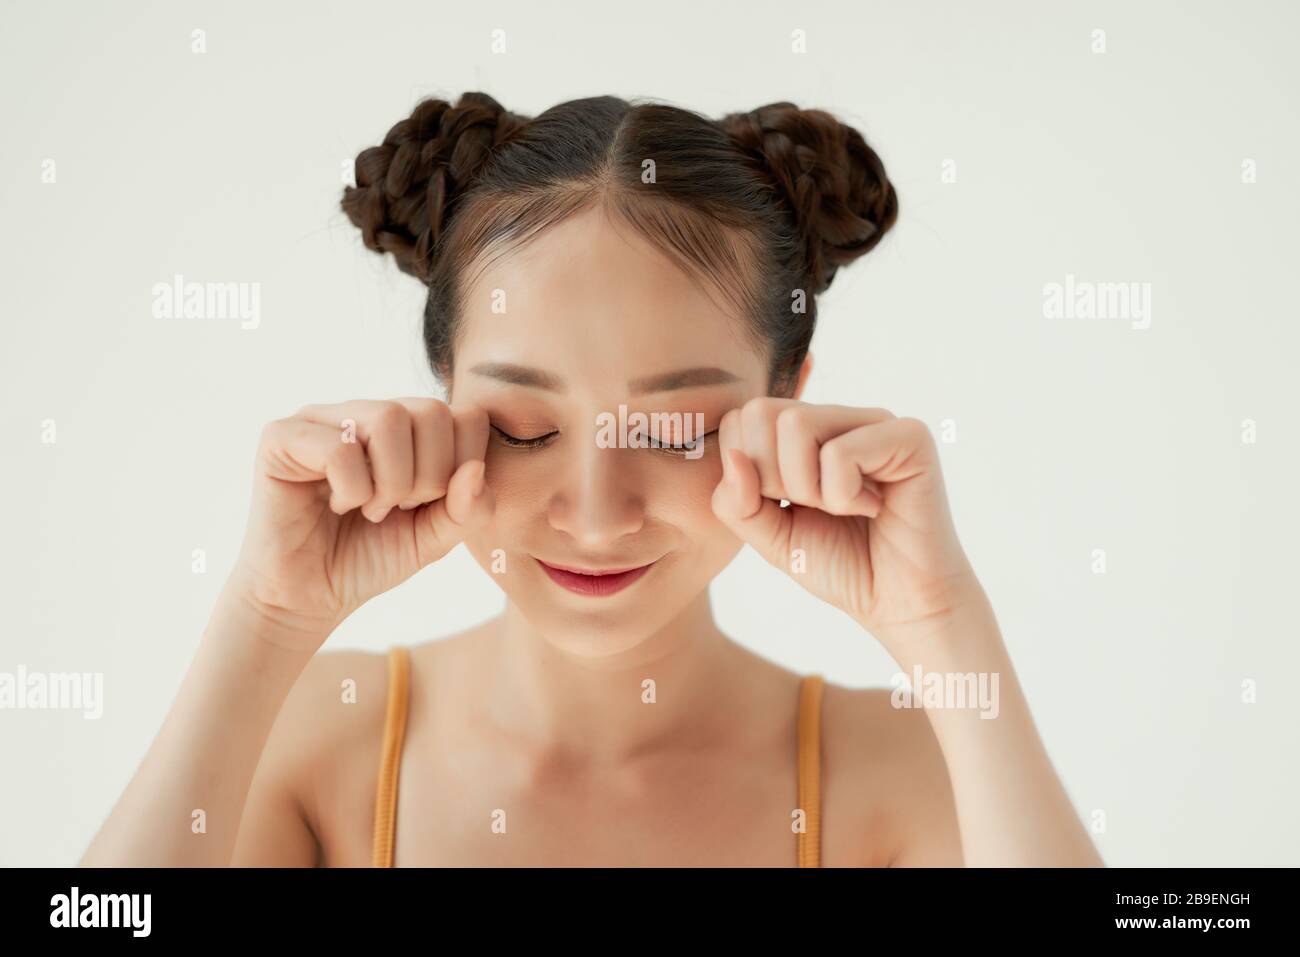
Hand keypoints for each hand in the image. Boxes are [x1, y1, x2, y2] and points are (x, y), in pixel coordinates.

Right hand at [225, 398, 495, 650]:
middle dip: (428, 476)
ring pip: (389, 418)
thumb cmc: (369, 559)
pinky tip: (338, 505)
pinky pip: (341, 447)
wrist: (306, 598)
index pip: (464, 415)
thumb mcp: (434, 538)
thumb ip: (467, 509)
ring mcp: (322, 418)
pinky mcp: (281, 436)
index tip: (431, 503)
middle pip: (430, 411)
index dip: (462, 465)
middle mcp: (365, 411)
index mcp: (406, 427)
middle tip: (398, 508)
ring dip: (391, 481)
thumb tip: (477, 469)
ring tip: (371, 508)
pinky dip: (353, 490)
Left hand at [709, 399, 985, 652]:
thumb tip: (732, 457)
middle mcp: (839, 416)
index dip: (746, 474)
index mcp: (805, 432)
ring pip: (795, 425)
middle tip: (815, 508)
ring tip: (843, 508)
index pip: (740, 420)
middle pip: (761, 414)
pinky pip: (838, 453)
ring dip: (808, 487)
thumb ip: (735, 500)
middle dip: (772, 478)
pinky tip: (873, 508)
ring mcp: (874, 420)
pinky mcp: (908, 436)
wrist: (902, 603)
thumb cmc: (842, 565)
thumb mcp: (769, 535)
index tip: (786, 507)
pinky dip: (843, 496)